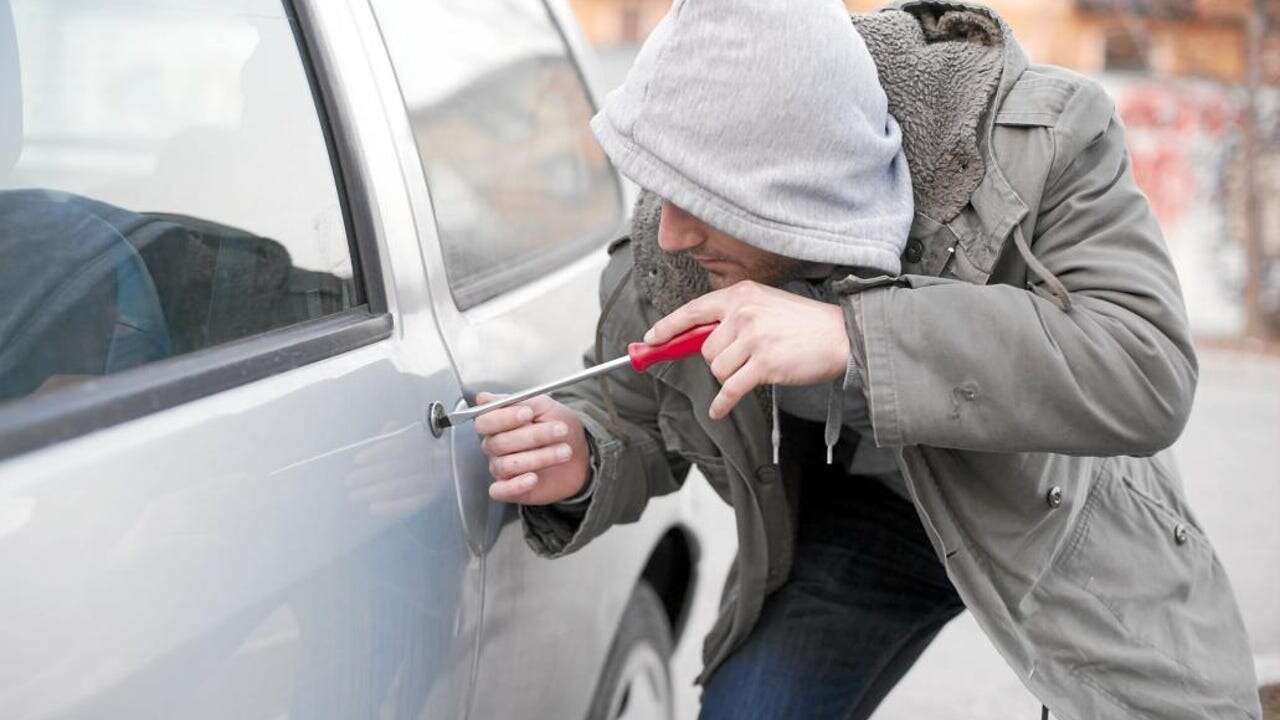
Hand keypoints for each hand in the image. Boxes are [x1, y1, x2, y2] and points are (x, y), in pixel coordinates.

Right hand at [474, 392, 590, 504]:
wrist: (580, 454)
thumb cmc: (559, 428)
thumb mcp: (545, 407)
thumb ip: (518, 401)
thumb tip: (484, 398)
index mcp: (498, 424)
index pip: (485, 422)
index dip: (503, 418)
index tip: (528, 414)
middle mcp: (496, 447)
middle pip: (499, 443)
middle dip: (533, 436)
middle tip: (560, 431)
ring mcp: (501, 468)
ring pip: (505, 465)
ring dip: (538, 458)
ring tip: (564, 451)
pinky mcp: (510, 489)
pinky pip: (500, 491)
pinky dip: (515, 485)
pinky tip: (533, 478)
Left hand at [644, 280, 848, 418]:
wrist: (841, 336)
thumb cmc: (803, 324)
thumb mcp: (766, 304)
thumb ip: (735, 315)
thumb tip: (699, 336)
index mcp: (741, 295)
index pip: (693, 310)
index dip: (668, 327)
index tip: (651, 338)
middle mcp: (743, 313)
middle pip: (705, 348)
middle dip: (718, 360)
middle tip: (744, 359)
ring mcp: (753, 338)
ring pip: (717, 369)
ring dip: (730, 377)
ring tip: (756, 369)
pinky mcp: (764, 364)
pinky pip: (730, 389)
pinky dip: (722, 403)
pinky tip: (720, 409)